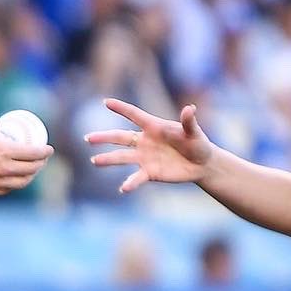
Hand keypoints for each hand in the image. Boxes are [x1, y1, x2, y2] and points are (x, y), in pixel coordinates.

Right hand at [0, 116, 51, 196]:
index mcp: (3, 152)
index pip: (32, 153)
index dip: (44, 151)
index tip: (49, 149)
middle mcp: (4, 169)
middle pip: (31, 169)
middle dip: (40, 164)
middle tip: (41, 159)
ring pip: (22, 182)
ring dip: (31, 176)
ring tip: (32, 171)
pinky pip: (8, 189)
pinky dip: (15, 184)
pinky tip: (14, 180)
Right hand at [86, 99, 212, 192]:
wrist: (201, 164)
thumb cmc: (198, 143)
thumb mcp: (195, 132)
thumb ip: (189, 122)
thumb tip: (190, 109)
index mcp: (154, 126)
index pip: (134, 115)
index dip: (121, 109)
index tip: (106, 102)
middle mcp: (145, 141)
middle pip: (120, 137)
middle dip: (104, 138)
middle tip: (89, 138)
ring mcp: (145, 157)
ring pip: (122, 157)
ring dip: (108, 159)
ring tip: (95, 161)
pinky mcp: (149, 173)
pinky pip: (136, 178)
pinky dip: (130, 183)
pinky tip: (123, 188)